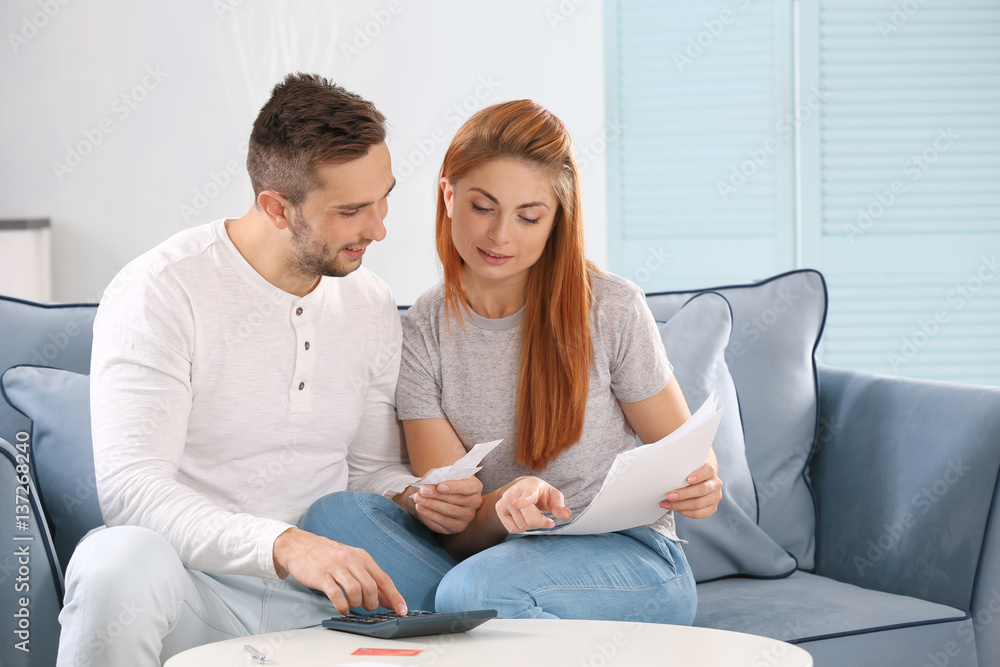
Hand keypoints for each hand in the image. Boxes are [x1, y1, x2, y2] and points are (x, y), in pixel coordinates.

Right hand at [272, 527, 405, 615]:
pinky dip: (342, 606)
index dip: (394, 596)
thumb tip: (386, 599)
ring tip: (352, 606)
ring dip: (357, 604)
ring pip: (356, 591)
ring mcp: (336, 567)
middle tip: (366, 607)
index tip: (401, 610)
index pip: (384, 578)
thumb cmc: (328, 557)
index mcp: (362, 557)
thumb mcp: (351, 562)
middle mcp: (351, 560)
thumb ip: (368, 578)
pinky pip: (337, 595)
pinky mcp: (321, 576)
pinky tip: (342, 608)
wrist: (300, 546)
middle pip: (371, 587)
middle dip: (372, 603)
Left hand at [403, 477, 483, 533]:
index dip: (455, 487)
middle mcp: (475, 502)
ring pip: (450, 510)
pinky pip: (444, 521)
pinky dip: (430, 514)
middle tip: (422, 490)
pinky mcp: (458, 526)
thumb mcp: (442, 475)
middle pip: (457, 499)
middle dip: (437, 495)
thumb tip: (430, 482)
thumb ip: (438, 476)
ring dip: (432, 504)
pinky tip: (420, 508)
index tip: (440, 486)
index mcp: (475, 486)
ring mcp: (468, 516)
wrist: (439, 496)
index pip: (469, 487)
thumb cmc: (443, 482)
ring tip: (418, 498)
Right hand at [495, 476, 571, 532]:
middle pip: (530, 520)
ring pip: (522, 526)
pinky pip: (513, 529)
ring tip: (532, 515)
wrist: (523, 489)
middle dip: (541, 523)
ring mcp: (504, 500)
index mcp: (530, 486)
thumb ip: (559, 505)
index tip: (517, 504)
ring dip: (531, 526)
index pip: (528, 495)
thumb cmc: (540, 493)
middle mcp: (514, 492)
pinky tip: (523, 519)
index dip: (523, 501)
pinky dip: (521, 528)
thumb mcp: (553, 496)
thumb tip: (566, 514)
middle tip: (546, 519)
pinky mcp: (499, 509)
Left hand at [660, 456, 722, 518]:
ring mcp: (715, 497)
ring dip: (680, 505)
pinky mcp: (712, 508)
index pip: (708, 471)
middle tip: (669, 495)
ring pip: (698, 504)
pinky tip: (675, 509)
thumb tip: (665, 466)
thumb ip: (682, 465)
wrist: (700, 478)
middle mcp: (716, 484)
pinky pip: (698, 513)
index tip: (687, 479)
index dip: (699, 475)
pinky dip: (685, 512)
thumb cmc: (689, 471)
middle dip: (683, 494)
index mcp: (711, 470)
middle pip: (701, 490)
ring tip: (666, 503)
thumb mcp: (688, 465)